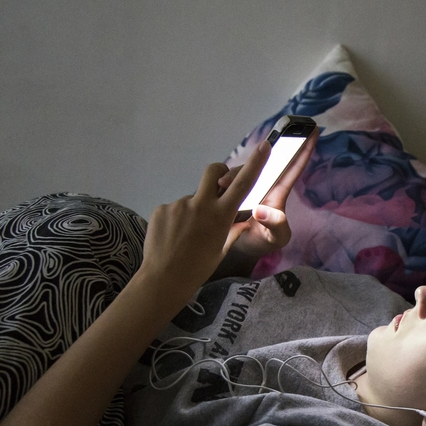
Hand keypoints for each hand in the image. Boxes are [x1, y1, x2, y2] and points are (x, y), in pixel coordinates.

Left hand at [139, 140, 270, 304]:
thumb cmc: (198, 268)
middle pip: (213, 172)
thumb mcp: (221, 250)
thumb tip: (242, 220)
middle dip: (219, 173)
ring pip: (192, 200)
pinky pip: (174, 210)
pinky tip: (173, 238)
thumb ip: (232, 230)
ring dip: (193, 211)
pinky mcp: (161, 209)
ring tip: (186, 236)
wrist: (164, 279)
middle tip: (218, 185)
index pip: (242, 184)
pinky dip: (176, 221)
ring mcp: (179, 205)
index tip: (265, 145)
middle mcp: (200, 204)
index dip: (255, 163)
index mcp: (220, 216)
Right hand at [216, 127, 317, 262]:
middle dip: (256, 156)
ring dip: (233, 173)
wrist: (241, 249)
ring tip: (222, 184)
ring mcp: (249, 186)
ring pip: (243, 169)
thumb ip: (274, 225)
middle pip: (264, 162)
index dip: (305, 149)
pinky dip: (221, 180)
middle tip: (246, 161)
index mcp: (279, 193)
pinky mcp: (233, 189)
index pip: (294, 167)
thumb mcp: (275, 238)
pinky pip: (228, 177)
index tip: (314, 128)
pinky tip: (215, 187)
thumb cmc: (264, 241)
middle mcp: (265, 185)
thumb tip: (260, 211)